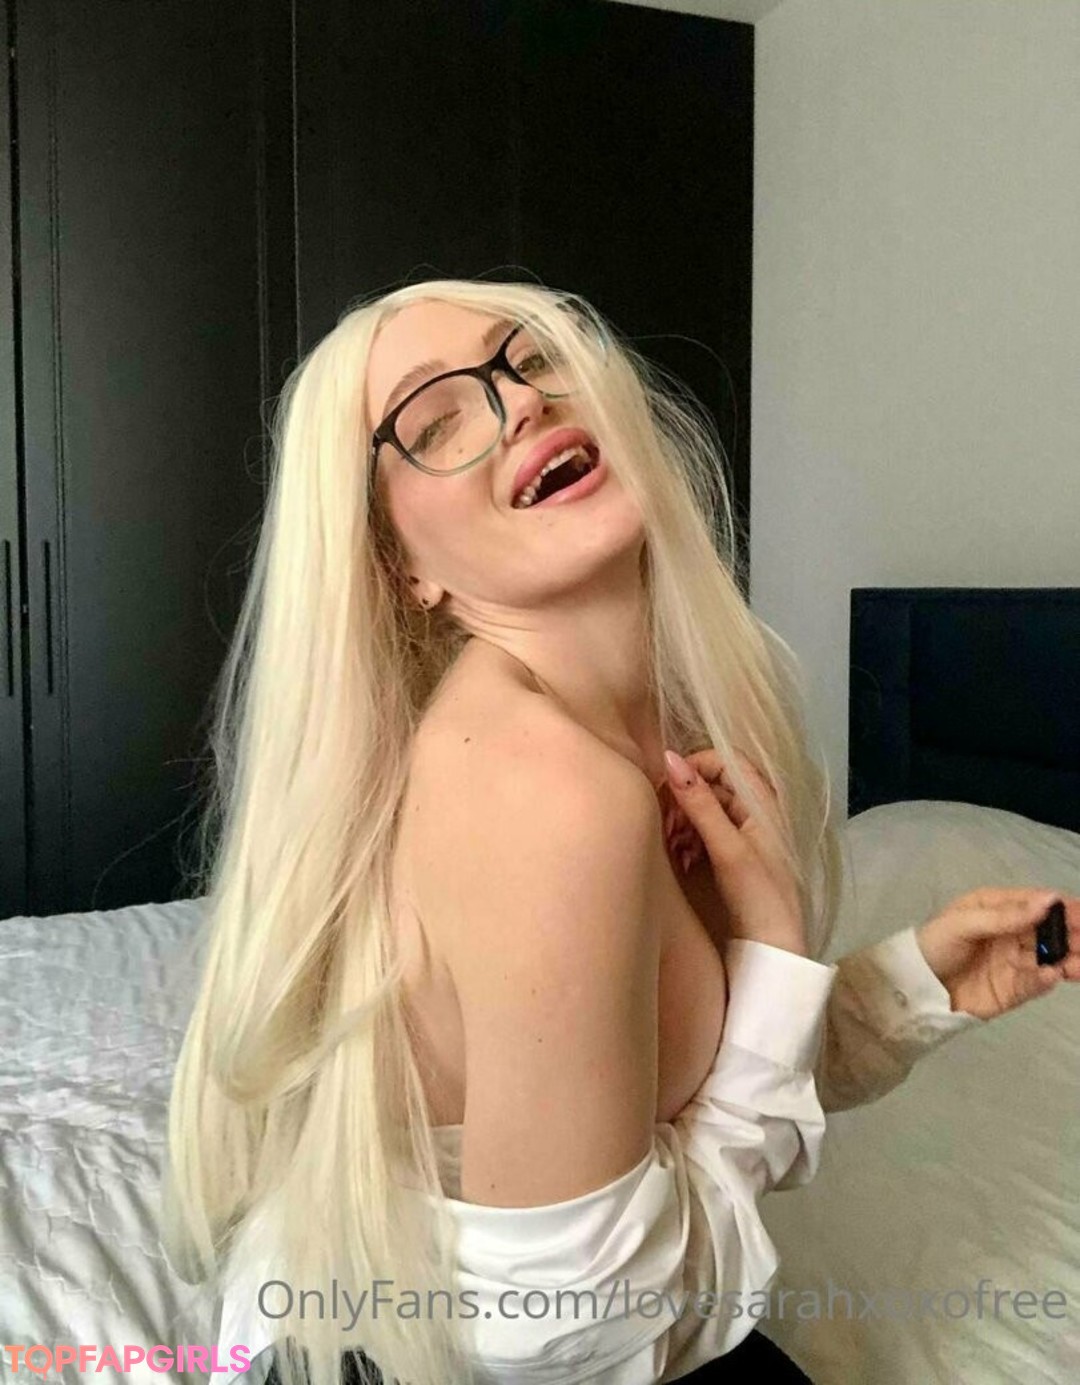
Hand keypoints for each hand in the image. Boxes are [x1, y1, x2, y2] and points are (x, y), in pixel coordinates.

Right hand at [662, 746, 806, 955]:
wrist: (773, 946)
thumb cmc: (758, 895)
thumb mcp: (726, 847)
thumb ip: (699, 803)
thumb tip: (670, 758)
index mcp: (764, 801)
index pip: (726, 760)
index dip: (696, 766)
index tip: (670, 786)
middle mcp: (756, 811)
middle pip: (711, 785)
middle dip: (683, 800)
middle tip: (665, 825)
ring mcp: (745, 833)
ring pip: (704, 810)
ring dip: (682, 822)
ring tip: (671, 847)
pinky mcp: (734, 854)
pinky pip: (705, 833)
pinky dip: (688, 841)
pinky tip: (680, 860)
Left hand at [915, 889, 1079, 1019]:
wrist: (914, 986)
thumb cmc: (934, 944)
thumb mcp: (963, 923)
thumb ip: (1004, 916)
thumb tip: (1047, 900)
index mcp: (998, 910)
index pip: (1037, 904)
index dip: (1062, 907)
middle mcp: (1011, 934)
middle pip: (1050, 932)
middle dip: (1073, 934)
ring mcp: (1014, 963)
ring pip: (1050, 958)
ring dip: (1070, 959)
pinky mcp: (1013, 990)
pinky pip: (1035, 983)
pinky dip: (1046, 980)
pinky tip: (1054, 975)